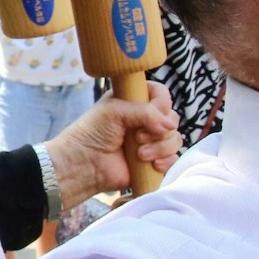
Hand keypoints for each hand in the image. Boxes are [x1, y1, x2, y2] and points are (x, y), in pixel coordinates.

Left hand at [44, 83, 182, 203]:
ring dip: (160, 147)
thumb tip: (170, 126)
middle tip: (138, 137)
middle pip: (172, 118)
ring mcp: (150, 141)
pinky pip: (173, 159)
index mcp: (134, 101)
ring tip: (140, 155)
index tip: (152, 112)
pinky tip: (151, 164)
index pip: (162, 94)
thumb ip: (146, 112)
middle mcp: (145, 120)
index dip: (162, 103)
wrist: (84, 164)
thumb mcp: (117, 111)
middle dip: (159, 130)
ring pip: (174, 139)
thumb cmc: (93, 133)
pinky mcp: (152, 161)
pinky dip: (165, 161)